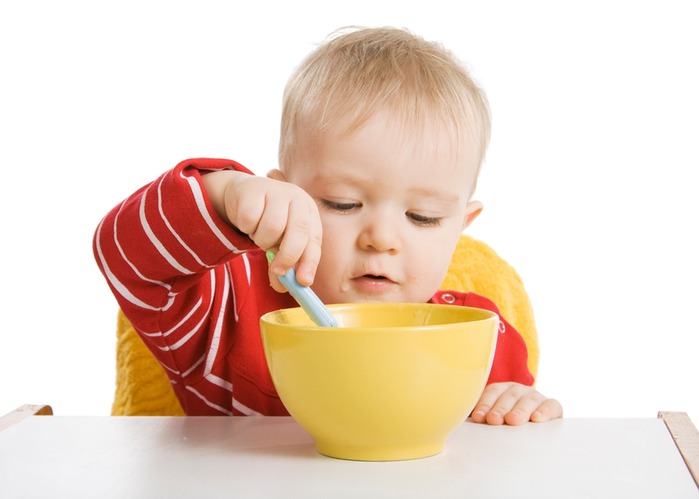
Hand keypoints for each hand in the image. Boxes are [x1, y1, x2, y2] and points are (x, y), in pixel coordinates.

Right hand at [202, 170, 322, 289]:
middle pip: (298, 231)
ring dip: (261, 240)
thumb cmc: (268, 220)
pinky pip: (249, 219)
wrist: (244, 194)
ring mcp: (276, 191)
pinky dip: (246, 228)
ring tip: (259, 235)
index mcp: (309, 212)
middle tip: (277, 270)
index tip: (303, 282)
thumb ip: (283, 263)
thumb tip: (282, 287)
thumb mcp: (279, 242)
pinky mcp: (254, 189)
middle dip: (288, 256)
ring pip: (271, 228)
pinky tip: (247, 222)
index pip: (314, 240)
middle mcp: (297, 198)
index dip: (310, 262)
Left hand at [470, 382, 561, 424]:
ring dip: (519, 410)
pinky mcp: (552, 406)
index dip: (484, 403)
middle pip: (508, 396)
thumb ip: (480, 418)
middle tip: (493, 419)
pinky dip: (544, 411)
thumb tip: (460, 421)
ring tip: (512, 421)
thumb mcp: (491, 418)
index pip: (491, 392)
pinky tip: (536, 419)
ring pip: (528, 400)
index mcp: (501, 390)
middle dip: (500, 408)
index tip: (478, 418)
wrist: (534, 425)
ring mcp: (536, 397)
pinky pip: (551, 405)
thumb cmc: (503, 423)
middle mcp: (518, 390)